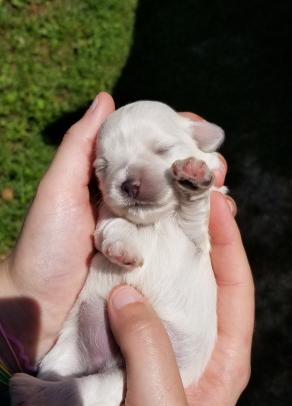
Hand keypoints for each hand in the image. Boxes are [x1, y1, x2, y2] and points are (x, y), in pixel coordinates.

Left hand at [0, 103, 224, 362]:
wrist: (37, 308)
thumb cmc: (42, 246)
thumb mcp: (57, 190)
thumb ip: (80, 146)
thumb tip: (106, 98)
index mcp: (108, 181)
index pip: (148, 148)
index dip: (175, 134)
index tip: (200, 128)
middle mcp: (129, 203)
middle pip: (172, 175)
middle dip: (199, 163)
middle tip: (217, 164)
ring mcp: (143, 235)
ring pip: (182, 206)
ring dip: (205, 194)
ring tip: (221, 189)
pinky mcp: (151, 264)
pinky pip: (181, 242)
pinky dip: (201, 229)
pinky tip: (220, 220)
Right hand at [69, 192, 253, 405]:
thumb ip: (148, 345)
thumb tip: (126, 292)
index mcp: (226, 358)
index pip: (236, 287)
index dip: (229, 242)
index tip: (214, 202)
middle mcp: (201, 349)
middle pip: (200, 284)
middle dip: (191, 242)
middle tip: (175, 201)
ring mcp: (165, 354)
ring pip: (162, 296)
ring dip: (153, 263)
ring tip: (140, 223)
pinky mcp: (132, 362)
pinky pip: (129, 318)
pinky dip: (120, 292)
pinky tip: (109, 269)